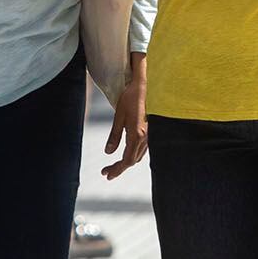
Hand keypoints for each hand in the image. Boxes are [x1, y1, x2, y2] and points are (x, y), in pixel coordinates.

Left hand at [102, 60, 148, 179]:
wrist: (146, 84)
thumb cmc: (131, 97)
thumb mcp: (119, 115)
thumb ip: (114, 136)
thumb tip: (108, 152)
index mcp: (137, 134)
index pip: (127, 160)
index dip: (116, 169)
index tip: (105, 174)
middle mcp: (146, 137)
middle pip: (132, 161)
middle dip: (119, 168)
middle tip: (106, 172)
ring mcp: (150, 135)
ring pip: (138, 155)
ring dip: (126, 162)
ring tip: (113, 166)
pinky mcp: (151, 131)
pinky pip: (142, 148)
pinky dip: (133, 154)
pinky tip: (126, 153)